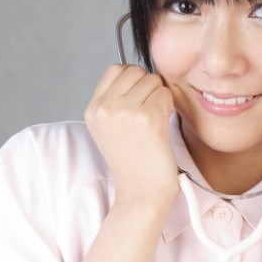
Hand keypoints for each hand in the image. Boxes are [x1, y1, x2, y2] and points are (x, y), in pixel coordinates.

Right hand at [84, 65, 178, 204]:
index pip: (115, 69)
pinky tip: (163, 126)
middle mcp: (104, 108)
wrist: (141, 192)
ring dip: (160, 97)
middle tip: (150, 112)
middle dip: (148, 87)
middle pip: (135, 70)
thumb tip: (136, 72)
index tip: (139, 100)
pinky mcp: (146, 117)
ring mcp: (124, 111)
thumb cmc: (133, 161)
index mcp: (93, 109)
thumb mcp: (110, 128)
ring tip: (156, 121)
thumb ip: (115, 100)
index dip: (133, 80)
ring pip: (152, 80)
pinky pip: (165, 93)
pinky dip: (169, 107)